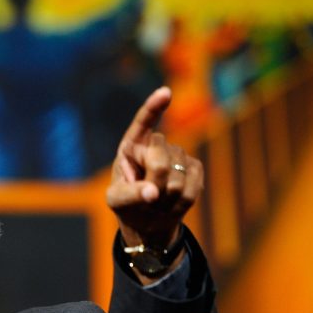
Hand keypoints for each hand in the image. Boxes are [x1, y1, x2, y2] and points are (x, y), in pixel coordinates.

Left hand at [106, 87, 202, 251]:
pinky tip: (172, 204)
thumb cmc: (127, 204)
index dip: (153, 107)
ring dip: (166, 198)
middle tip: (146, 198)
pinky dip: (181, 202)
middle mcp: (156, 145)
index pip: (143, 122)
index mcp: (131, 145)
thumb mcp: (117, 201)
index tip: (165, 93)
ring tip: (157, 202)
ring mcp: (178, 154)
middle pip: (160, 161)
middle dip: (153, 185)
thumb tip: (153, 193)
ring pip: (178, 178)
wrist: (148, 220)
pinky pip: (193, 186)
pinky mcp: (195, 168)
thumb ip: (130, 195)